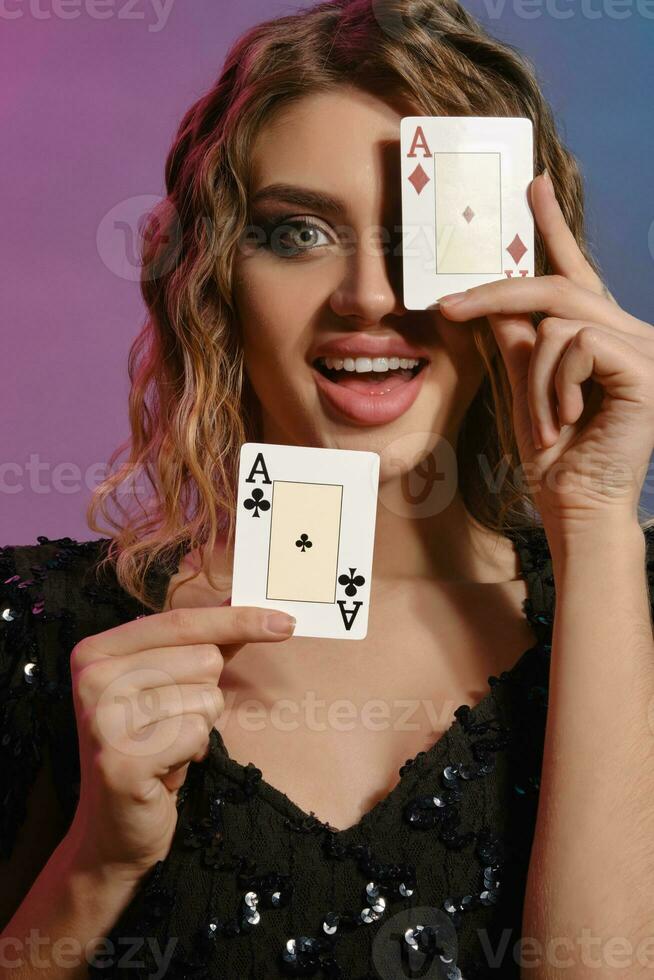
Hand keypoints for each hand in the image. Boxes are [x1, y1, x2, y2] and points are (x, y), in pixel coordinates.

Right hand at [65, 604, 295, 879]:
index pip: (182, 621)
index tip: (285, 622)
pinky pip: (197, 734)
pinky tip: (165, 769)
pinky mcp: (122, 759)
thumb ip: (202, 645)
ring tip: (165, 748)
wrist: (112, 831)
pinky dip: (193, 753)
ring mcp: (103, 718)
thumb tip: (246, 606)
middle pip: (203, 659)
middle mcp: (93, 677)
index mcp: (97, 650)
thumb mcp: (167, 686)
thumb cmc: (147, 748)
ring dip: (198, 728)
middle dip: (204, 694)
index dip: (237, 619)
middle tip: (169, 726)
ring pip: (206, 697)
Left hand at [438, 171, 653, 535]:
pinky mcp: (645, 368)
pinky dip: (556, 384)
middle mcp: (630, 333)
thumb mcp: (525, 387)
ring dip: (534, 377)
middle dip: (496, 295)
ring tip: (545, 421)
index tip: (532, 186)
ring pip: (560, 320)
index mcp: (602, 336)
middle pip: (557, 287)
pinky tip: (567, 419)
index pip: (574, 272)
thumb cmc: (553, 456)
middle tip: (446, 307)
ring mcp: (644, 349)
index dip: (553, 228)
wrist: (577, 507)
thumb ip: (517, 341)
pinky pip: (576, 343)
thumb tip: (494, 303)